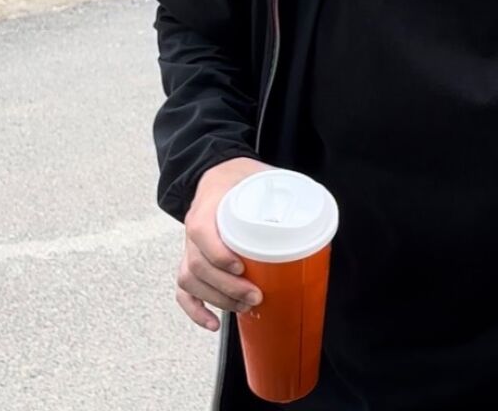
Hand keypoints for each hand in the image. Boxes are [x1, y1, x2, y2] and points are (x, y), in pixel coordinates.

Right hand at [175, 156, 268, 331]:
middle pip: (197, 266)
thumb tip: (314, 214)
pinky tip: (213, 323)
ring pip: (190, 281)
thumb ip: (282, 193)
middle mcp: (193, 231)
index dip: (218, 255)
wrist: (218, 173)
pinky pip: (184, 290)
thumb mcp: (260, 177)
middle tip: (255, 295)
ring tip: (244, 307)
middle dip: (226, 287)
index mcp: (208, 208)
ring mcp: (189, 249)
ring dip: (217, 299)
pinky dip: (195, 310)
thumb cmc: (240, 178)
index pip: (202, 234)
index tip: (241, 267)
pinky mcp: (191, 262)